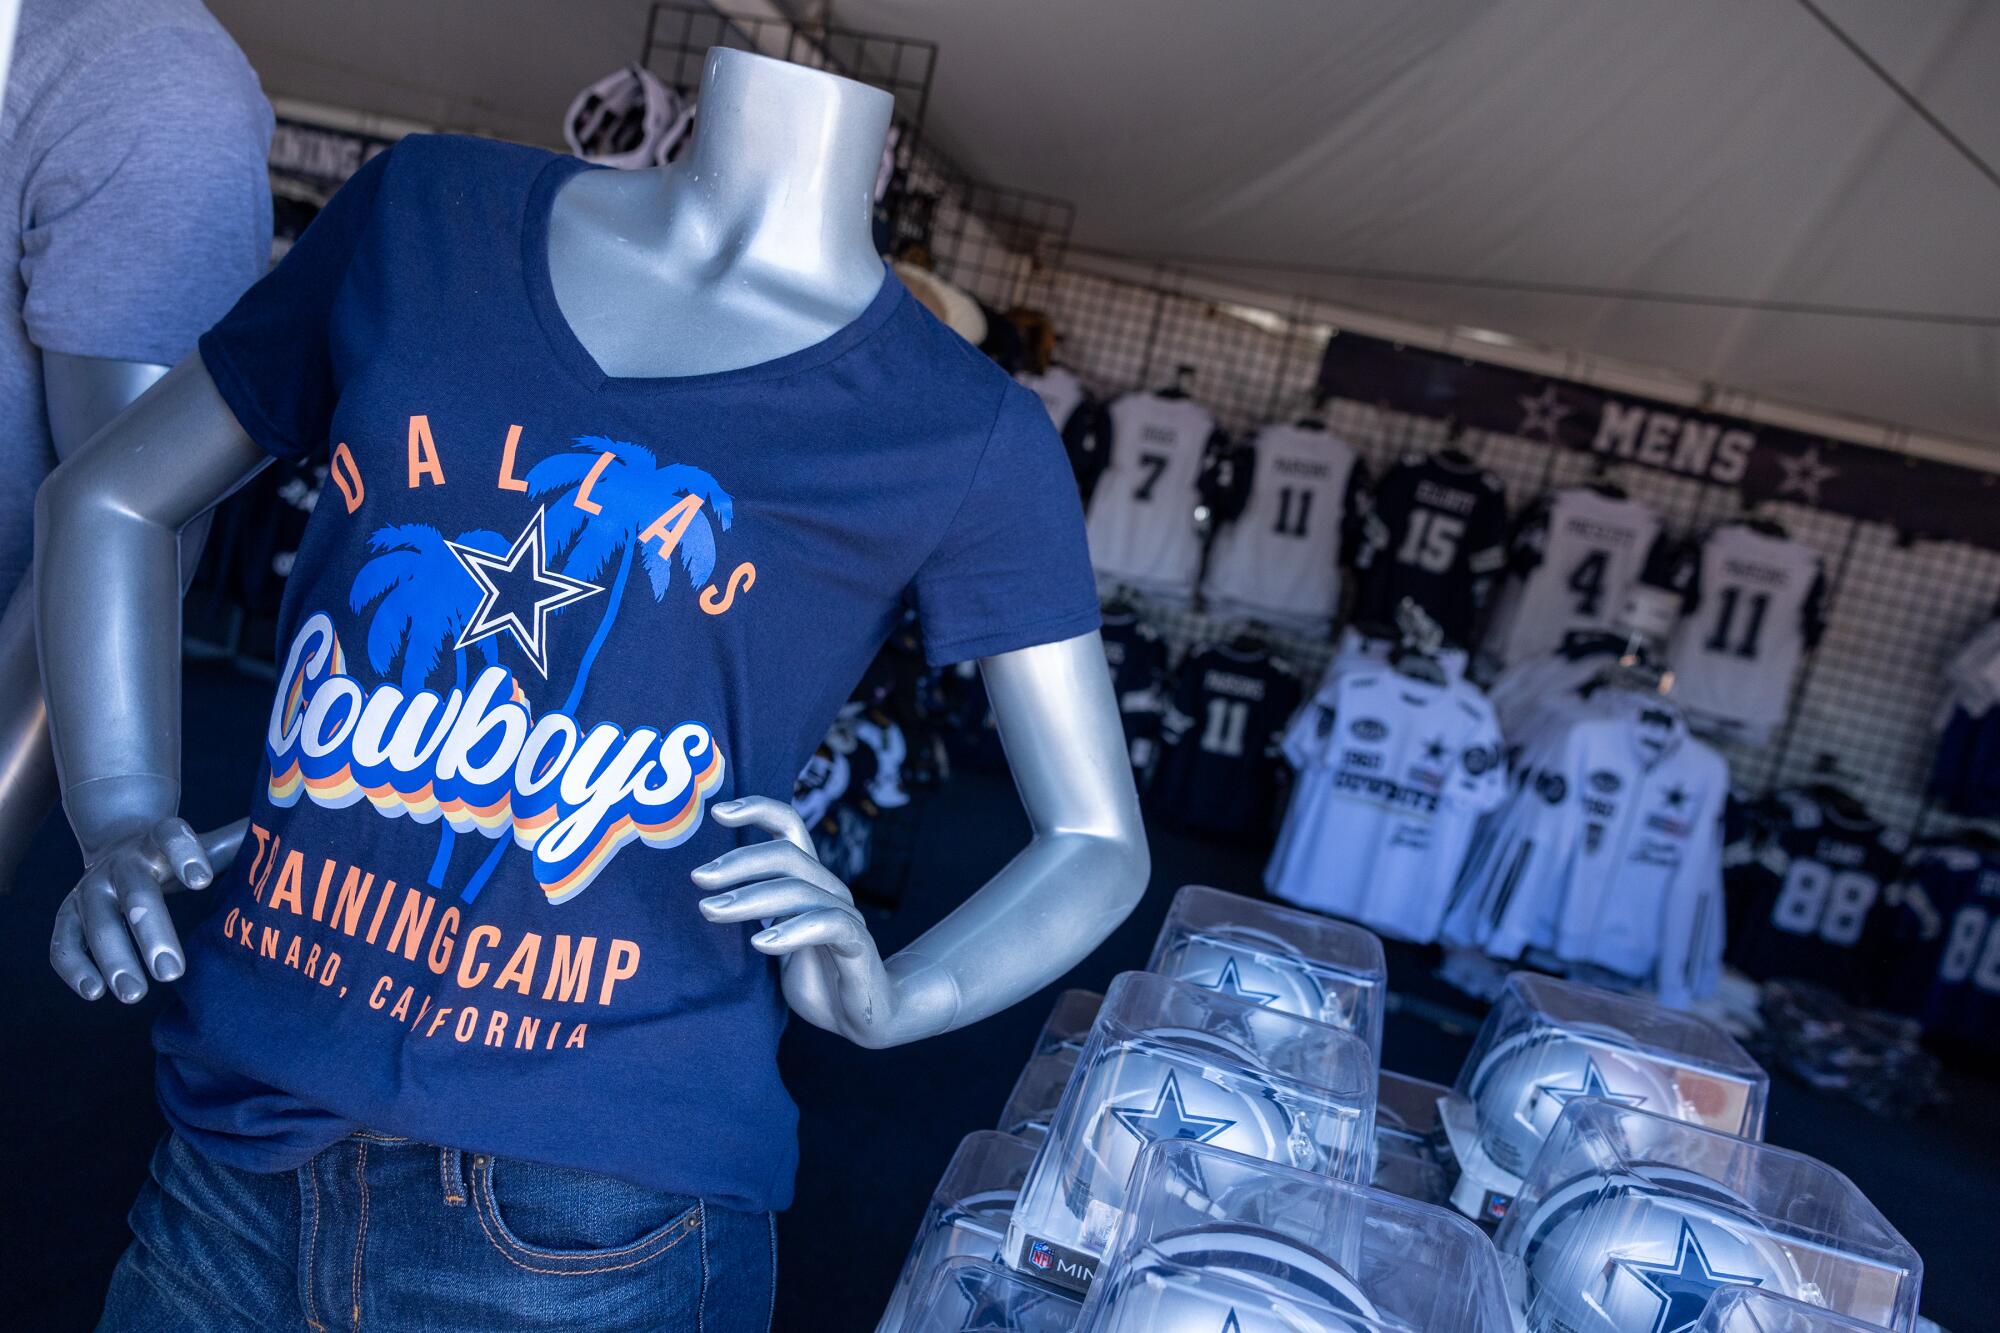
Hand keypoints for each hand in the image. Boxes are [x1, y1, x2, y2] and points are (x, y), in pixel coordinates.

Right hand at [50, 817, 244, 1002]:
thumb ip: (246, 843)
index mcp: (161, 838)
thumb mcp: (212, 845)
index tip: (204, 880)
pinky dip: (75, 968)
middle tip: (172, 972)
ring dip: (113, 957)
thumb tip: (303, 825)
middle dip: (152, 931)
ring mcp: (90, 887)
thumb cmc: (183, 855)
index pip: (172, 836)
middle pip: (135, 891)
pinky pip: (63, 942)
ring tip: (134, 994)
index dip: (186, 854)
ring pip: (96, 921)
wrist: (121, 842)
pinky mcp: (67, 914)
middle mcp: (122, 861)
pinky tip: (94, 993)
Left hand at [693, 797, 905, 1046]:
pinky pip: (828, 925)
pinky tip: (761, 943)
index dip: (759, 810)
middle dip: (739, 862)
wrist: (859, 1019)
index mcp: (809, 881)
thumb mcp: (774, 940)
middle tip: (699, 878)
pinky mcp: (858, 946)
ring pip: (800, 889)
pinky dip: (793, 930)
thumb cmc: (813, 976)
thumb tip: (704, 896)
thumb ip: (754, 915)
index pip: (790, 827)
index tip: (717, 812)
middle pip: (787, 855)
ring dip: (751, 898)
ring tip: (712, 911)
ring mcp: (847, 916)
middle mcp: (830, 890)